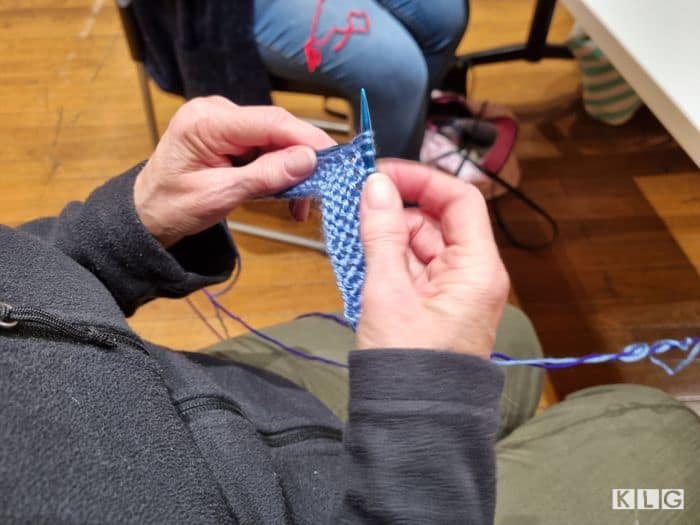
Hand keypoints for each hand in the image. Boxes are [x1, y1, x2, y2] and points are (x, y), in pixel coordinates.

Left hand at [134, 96, 335, 246]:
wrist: (146, 214)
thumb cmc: (172, 207)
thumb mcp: (219, 196)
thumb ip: (264, 176)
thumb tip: (308, 160)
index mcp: (206, 122)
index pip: (271, 122)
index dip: (308, 140)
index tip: (336, 162)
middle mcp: (218, 112)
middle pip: (277, 129)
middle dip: (303, 160)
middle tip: (322, 192)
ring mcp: (226, 122)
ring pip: (276, 140)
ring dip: (293, 171)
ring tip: (300, 205)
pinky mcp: (232, 135)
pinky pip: (266, 148)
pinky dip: (280, 171)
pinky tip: (286, 194)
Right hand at [356, 159, 509, 358]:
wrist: (412, 422)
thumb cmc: (409, 366)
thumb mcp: (388, 292)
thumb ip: (381, 234)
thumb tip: (376, 186)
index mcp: (477, 268)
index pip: (460, 200)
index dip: (422, 180)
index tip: (382, 174)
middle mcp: (472, 275)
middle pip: (437, 221)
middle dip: (396, 211)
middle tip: (355, 207)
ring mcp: (453, 291)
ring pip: (421, 244)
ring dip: (387, 237)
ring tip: (353, 240)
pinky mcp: (435, 305)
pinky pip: (414, 268)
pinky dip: (388, 260)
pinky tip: (361, 260)